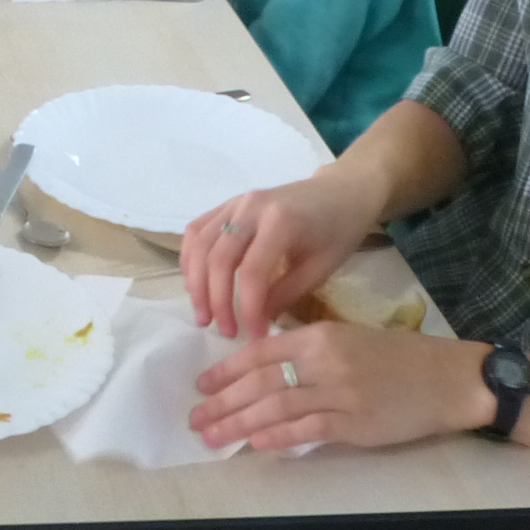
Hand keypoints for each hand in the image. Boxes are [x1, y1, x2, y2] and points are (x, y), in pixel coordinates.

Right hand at [181, 164, 384, 338]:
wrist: (339, 193)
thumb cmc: (337, 232)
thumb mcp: (320, 268)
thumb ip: (285, 294)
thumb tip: (255, 321)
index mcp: (281, 222)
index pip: (252, 272)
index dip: (248, 309)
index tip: (254, 337)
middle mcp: (252, 207)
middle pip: (219, 258)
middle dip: (216, 300)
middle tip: (224, 331)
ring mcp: (235, 202)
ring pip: (201, 244)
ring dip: (196, 283)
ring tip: (204, 315)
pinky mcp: (227, 203)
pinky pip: (197, 230)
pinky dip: (190, 258)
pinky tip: (195, 283)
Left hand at [189, 321, 491, 452]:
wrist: (448, 378)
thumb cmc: (397, 359)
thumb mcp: (347, 341)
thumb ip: (307, 353)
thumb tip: (262, 372)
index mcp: (319, 335)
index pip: (260, 352)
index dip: (226, 370)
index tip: (201, 385)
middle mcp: (324, 359)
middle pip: (259, 381)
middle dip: (222, 401)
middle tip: (195, 417)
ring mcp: (340, 392)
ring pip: (276, 407)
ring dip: (239, 423)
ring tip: (212, 436)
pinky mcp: (356, 422)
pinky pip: (307, 429)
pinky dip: (278, 436)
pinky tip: (255, 444)